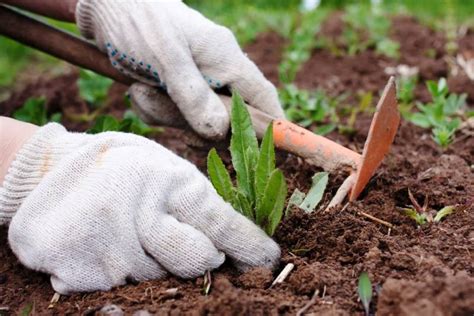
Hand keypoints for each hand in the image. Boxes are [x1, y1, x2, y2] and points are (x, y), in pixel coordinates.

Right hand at [1, 123, 279, 293]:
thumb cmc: (124, 169)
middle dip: (198, 256)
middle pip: (194, 262)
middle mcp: (139, 212)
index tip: (268, 260)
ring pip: (156, 279)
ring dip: (151, 261)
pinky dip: (119, 271)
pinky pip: (119, 288)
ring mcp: (106, 245)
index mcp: (168, 181)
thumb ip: (199, 204)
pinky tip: (106, 244)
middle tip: (173, 234)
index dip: (249, 245)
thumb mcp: (165, 169)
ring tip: (129, 229)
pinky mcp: (76, 271)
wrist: (53, 170)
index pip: (221, 223)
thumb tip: (234, 247)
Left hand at [75, 0, 284, 139]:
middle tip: (171, 115)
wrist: (105, 5)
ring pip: (196, 118)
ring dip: (167, 114)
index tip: (271, 153)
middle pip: (228, 118)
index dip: (271, 126)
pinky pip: (174, 113)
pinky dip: (155, 109)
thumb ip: (193, 95)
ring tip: (143, 91)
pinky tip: (139, 89)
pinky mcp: (177, 85)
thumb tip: (219, 132)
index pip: (262, 97)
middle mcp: (217, 70)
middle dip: (197, 125)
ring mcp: (197, 79)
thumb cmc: (138, 22)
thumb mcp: (165, 59)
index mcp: (226, 58)